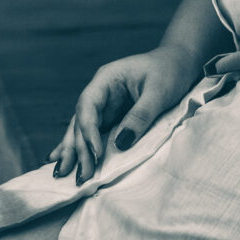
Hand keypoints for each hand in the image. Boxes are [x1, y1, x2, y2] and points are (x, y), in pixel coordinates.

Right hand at [48, 49, 199, 184]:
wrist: (178, 63)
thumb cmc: (169, 72)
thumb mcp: (158, 92)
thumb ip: (140, 116)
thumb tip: (120, 144)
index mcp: (106, 79)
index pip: (88, 105)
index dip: (88, 130)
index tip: (96, 153)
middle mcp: (99, 93)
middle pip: (80, 121)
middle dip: (78, 149)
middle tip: (82, 176)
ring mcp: (103, 105)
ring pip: (81, 129)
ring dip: (74, 151)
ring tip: (61, 174)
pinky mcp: (111, 117)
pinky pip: (92, 133)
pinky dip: (79, 147)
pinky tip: (61, 159)